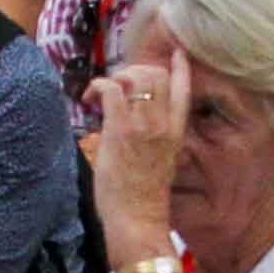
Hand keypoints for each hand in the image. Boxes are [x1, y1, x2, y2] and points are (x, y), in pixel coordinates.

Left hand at [85, 47, 187, 263]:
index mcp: (176, 131)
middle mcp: (163, 124)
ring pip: (134, 76)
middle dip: (132, 71)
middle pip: (155, 73)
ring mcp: (143, 125)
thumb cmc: (142, 199)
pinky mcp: (120, 130)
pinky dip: (96, 87)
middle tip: (116, 86)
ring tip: (100, 94)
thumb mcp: (159, 162)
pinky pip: (110, 89)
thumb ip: (152, 137)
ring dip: (113, 77)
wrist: (137, 220)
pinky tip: (89, 99)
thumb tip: (131, 123)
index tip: (175, 53)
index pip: (184, 88)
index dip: (179, 66)